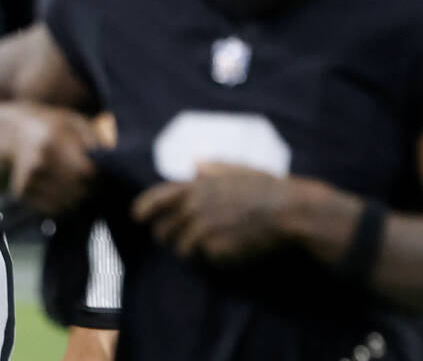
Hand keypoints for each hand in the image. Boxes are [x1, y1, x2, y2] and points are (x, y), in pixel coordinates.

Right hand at [7, 108, 100, 215]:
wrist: (14, 132)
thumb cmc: (53, 126)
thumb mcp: (74, 121)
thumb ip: (95, 139)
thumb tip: (113, 162)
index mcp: (54, 141)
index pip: (87, 173)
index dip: (99, 177)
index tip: (101, 173)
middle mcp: (39, 162)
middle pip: (79, 191)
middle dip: (91, 190)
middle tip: (93, 182)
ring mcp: (28, 179)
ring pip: (68, 204)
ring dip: (79, 199)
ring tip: (78, 185)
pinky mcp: (22, 193)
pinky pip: (54, 210)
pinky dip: (64, 204)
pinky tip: (63, 190)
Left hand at [130, 162, 294, 264]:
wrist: (286, 212)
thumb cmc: (264, 187)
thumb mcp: (236, 169)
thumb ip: (211, 167)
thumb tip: (194, 163)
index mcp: (197, 187)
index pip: (158, 197)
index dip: (144, 207)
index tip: (136, 216)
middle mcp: (194, 208)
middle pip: (163, 230)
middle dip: (167, 235)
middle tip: (179, 237)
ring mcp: (203, 231)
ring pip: (182, 249)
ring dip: (193, 249)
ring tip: (214, 241)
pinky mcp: (215, 252)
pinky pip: (207, 259)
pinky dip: (215, 257)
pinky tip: (232, 247)